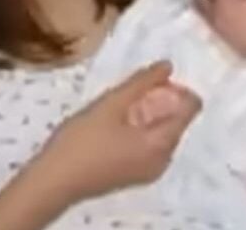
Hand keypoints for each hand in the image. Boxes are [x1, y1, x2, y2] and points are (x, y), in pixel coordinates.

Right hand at [37, 61, 200, 202]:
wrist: (54, 181)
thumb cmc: (83, 141)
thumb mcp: (111, 103)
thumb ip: (141, 82)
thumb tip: (168, 65)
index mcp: (162, 144)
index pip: (191, 108)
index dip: (177, 88)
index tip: (153, 80)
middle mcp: (163, 160)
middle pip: (176, 120)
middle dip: (160, 100)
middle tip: (131, 90)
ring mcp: (149, 171)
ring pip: (161, 132)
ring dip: (148, 113)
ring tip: (119, 103)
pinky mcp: (134, 175)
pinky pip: (149, 145)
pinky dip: (140, 129)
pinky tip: (115, 122)